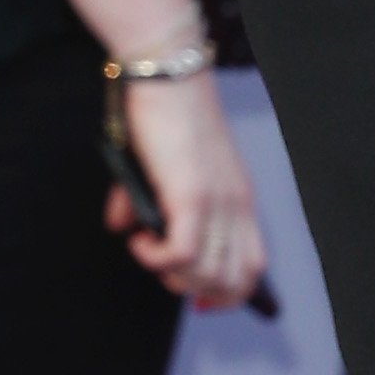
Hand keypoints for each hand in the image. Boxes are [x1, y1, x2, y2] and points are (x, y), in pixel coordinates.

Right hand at [111, 68, 268, 305]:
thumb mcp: (163, 168)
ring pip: (209, 275)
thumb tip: (121, 228)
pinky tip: (139, 240)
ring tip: (148, 250)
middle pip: (234, 281)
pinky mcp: (191, 196)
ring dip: (173, 277)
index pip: (253, 265)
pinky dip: (155, 259)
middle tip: (163, 270)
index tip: (199, 301)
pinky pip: (181, 254)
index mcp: (239, 200)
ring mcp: (217, 202)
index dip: (228, 294)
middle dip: (195, 292)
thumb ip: (144, 204)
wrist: (169, 73)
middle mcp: (236, 205)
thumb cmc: (166, 114)